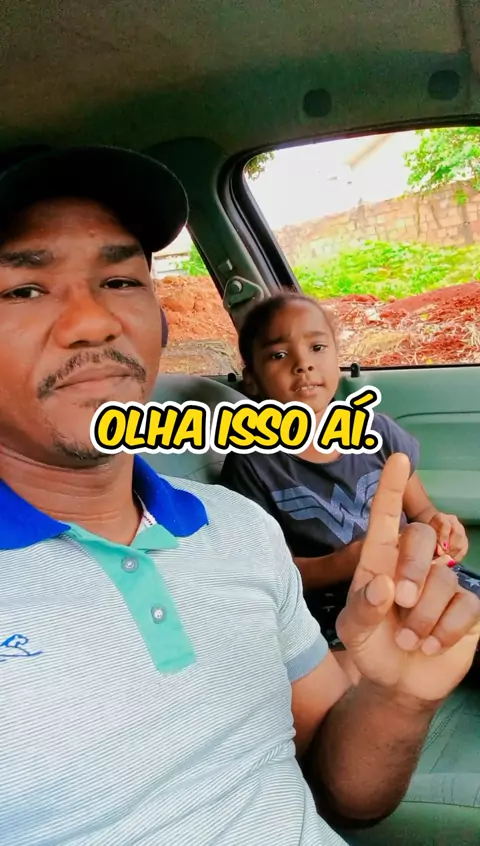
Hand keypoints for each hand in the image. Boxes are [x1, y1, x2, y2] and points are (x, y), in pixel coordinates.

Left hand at [336, 453, 479, 704]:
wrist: (397, 682)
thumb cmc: (371, 645)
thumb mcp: (352, 631)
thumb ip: (361, 609)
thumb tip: (384, 584)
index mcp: (380, 560)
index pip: (385, 516)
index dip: (391, 487)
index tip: (398, 458)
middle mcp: (413, 564)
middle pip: (421, 537)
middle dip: (412, 569)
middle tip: (399, 602)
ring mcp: (443, 583)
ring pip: (442, 580)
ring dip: (422, 618)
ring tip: (408, 639)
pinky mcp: (466, 607)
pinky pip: (465, 606)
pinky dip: (444, 631)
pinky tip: (430, 645)